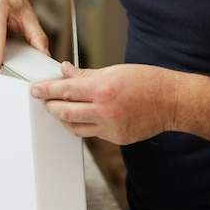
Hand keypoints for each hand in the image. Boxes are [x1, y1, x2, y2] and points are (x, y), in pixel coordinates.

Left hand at [30, 61, 180, 144]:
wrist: (173, 101)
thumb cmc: (149, 82)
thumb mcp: (115, 70)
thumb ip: (86, 73)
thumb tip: (66, 71)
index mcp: (103, 88)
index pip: (65, 90)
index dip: (46, 90)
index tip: (36, 90)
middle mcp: (105, 110)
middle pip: (64, 112)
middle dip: (50, 106)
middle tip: (44, 100)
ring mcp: (111, 127)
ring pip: (75, 127)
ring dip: (64, 118)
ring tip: (62, 109)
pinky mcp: (116, 138)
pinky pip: (92, 133)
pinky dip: (84, 125)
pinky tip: (85, 116)